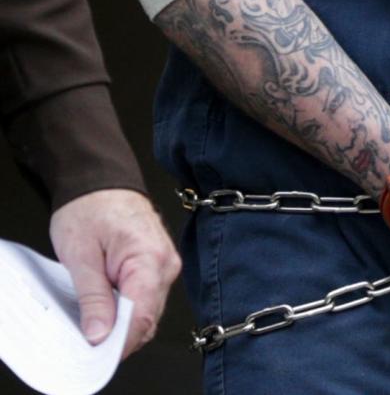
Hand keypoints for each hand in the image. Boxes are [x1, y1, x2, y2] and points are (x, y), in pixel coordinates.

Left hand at [49, 188, 181, 356]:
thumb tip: (100, 334)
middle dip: (118, 336)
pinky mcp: (158, 267)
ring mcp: (165, 264)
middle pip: (147, 319)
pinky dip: (127, 310)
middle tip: (88, 337)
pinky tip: (106, 307)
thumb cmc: (90, 206)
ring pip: (147, 313)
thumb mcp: (81, 255)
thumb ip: (93, 297)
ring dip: (122, 324)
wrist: (99, 180)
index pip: (142, 316)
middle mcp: (165, 262)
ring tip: (94, 318)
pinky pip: (146, 300)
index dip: (119, 343)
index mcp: (150, 256)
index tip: (97, 353)